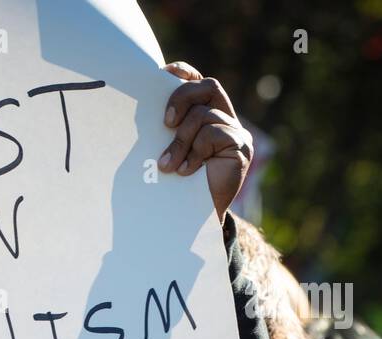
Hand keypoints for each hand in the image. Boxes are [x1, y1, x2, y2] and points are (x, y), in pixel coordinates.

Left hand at [158, 62, 252, 222]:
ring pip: (205, 116)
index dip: (182, 74)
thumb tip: (140, 103)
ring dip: (181, 140)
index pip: (197, 81)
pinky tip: (186, 172)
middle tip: (165, 123)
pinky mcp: (241, 149)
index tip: (161, 76)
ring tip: (168, 165)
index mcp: (204, 113)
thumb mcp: (162, 150)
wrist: (188, 220)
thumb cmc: (171, 184)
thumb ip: (163, 128)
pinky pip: (215, 135)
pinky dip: (195, 152)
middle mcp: (223, 118)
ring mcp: (235, 133)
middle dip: (181, 99)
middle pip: (207, 87)